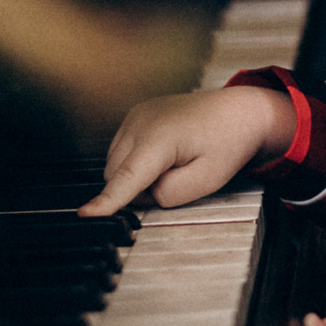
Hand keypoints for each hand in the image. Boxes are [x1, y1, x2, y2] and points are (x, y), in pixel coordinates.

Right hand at [80, 86, 291, 214]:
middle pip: (118, 174)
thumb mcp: (207, 179)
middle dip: (138, 188)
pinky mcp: (135, 115)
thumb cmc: (228, 142)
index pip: (127, 177)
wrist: (239, 111)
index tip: (86, 214)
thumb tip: (142, 195)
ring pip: (117, 164)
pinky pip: (123, 150)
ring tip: (175, 163)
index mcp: (160, 137)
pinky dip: (137, 161)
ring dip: (136, 175)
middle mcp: (141, 121)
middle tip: (178, 177)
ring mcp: (135, 115)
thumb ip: (169, 194)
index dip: (107, 200)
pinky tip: (165, 155)